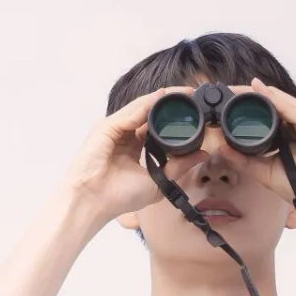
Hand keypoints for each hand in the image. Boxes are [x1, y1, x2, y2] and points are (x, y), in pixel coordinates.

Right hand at [61, 86, 190, 224]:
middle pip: (150, 112)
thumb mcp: (157, 181)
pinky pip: (130, 112)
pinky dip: (147, 104)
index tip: (195, 112)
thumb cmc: (118, 197)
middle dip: (171, 103)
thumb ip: (179, 166)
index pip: (156, 126)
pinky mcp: (107, 127)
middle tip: (194, 96)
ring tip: (185, 93)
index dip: (174, 119)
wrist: (93, 202)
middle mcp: (124, 136)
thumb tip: (203, 154)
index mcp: (133, 148)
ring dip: (163, 98)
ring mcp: (115, 130)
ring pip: (142, 108)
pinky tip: (162, 97)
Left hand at [224, 78, 295, 221]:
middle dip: (249, 95)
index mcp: (291, 131)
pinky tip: (258, 93)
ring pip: (280, 100)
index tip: (226, 103)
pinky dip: (273, 99)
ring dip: (258, 94)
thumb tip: (222, 148)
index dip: (249, 106)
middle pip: (273, 102)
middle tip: (226, 91)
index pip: (269, 112)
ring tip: (236, 90)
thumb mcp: (265, 171)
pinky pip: (290, 108)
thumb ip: (244, 159)